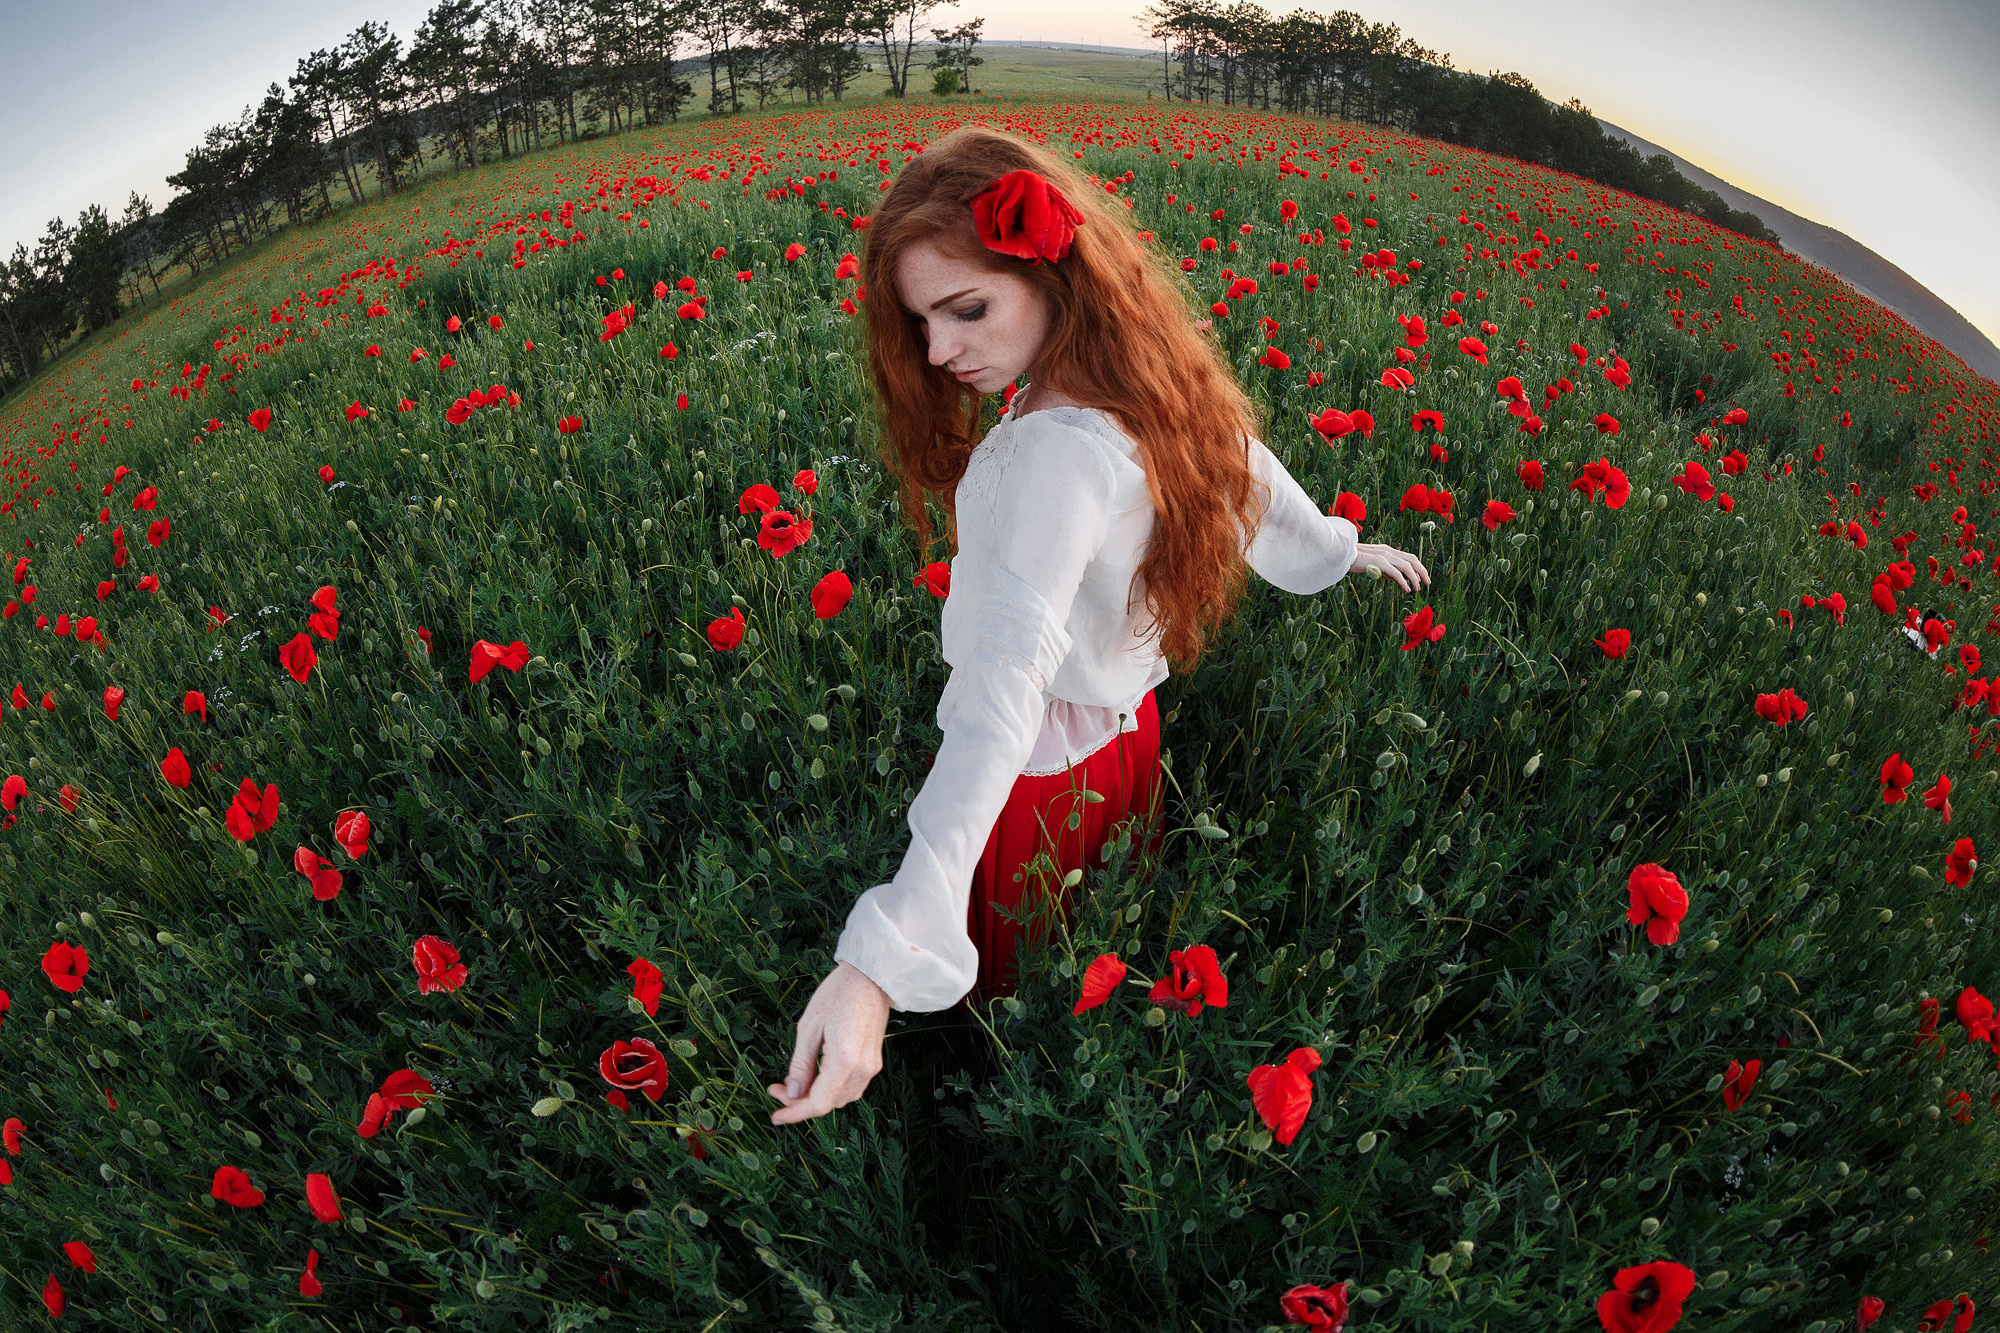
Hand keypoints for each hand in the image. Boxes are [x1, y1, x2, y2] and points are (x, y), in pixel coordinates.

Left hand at [768, 961, 892, 1124]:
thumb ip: (800, 1064)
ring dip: (816, 1097)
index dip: (793, 1114)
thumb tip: (791, 1093)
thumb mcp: (809, 1026)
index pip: (817, 1104)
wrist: (871, 976)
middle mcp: (862, 1070)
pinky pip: (851, 1088)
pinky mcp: (874, 1062)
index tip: (774, 1116)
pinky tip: (816, 1077)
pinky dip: (831, 1090)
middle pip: (829, 1104)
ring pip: (841, 1099)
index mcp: (844, 1061)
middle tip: (777, 1087)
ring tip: (794, 1082)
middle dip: (800, 1103)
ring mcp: (871, 1067)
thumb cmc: (838, 993)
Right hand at [1350, 542, 1431, 592]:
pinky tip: (1407, 589)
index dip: (1418, 567)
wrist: (1340, 554)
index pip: (1408, 557)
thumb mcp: (1372, 564)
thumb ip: (1384, 569)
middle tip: (1427, 583)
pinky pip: (1396, 573)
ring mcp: (1384, 556)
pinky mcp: (1379, 563)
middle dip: (1422, 571)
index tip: (1423, 577)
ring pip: (1407, 566)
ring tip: (1418, 588)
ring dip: (1415, 578)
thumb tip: (1393, 578)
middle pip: (1412, 559)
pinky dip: (1404, 581)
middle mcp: (1388, 551)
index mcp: (1387, 550)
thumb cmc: (1354, 560)